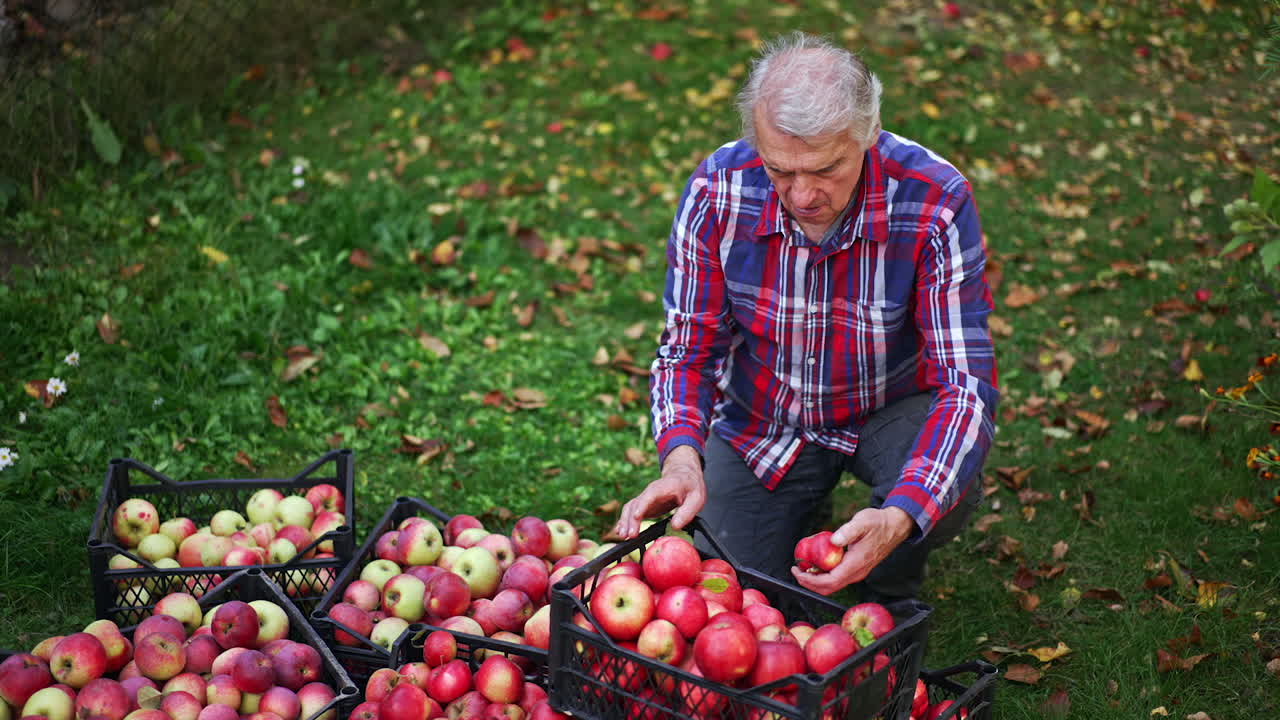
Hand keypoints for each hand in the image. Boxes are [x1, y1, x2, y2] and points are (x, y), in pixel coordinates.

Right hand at [614, 445, 705, 538]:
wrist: (683, 475)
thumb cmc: (690, 486)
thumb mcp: (696, 498)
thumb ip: (687, 512)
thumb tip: (674, 526)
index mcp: (664, 486)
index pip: (650, 494)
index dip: (643, 505)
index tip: (637, 517)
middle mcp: (651, 491)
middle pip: (637, 503)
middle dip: (631, 519)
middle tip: (631, 535)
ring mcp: (646, 498)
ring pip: (631, 507)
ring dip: (625, 521)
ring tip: (623, 536)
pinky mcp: (644, 505)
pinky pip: (631, 512)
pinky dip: (625, 521)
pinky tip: (620, 531)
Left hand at [792, 506, 913, 595]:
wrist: (895, 527)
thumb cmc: (878, 523)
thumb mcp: (862, 522)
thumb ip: (847, 531)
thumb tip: (833, 541)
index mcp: (856, 564)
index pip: (830, 581)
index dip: (811, 580)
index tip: (797, 571)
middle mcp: (857, 573)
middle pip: (829, 588)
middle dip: (809, 583)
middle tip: (796, 570)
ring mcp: (857, 572)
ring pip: (833, 585)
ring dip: (815, 580)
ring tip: (802, 567)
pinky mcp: (857, 569)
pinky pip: (837, 578)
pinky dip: (823, 575)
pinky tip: (816, 563)